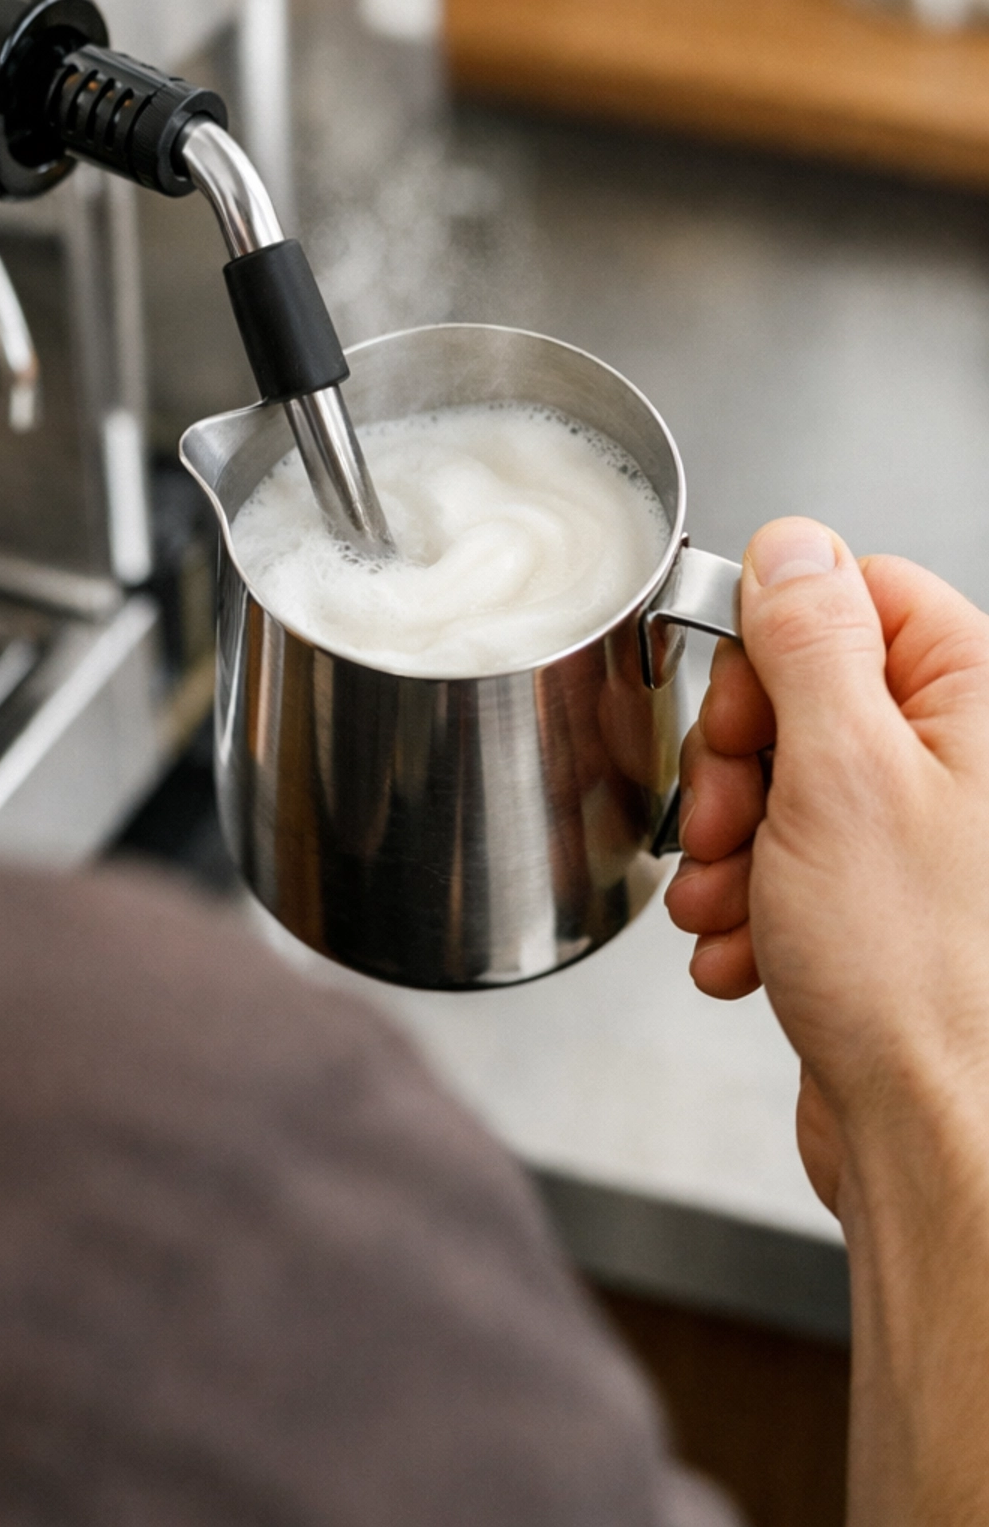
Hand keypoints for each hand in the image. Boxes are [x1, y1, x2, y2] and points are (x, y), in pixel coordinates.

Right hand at [666, 517, 988, 1524]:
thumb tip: (791, 544)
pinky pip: (791, 863)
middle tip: (725, 824)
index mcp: (976, 698)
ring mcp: (924, 837)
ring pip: (786, 782)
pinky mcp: (885, 906)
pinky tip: (744, 952)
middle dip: (737, 765)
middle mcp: (963, 760)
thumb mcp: (839, 772)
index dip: (776, 646)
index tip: (742, 712)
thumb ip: (811, 639)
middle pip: (809, 690)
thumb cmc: (915, 978)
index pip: (856, 593)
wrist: (936, 1145)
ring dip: (730, 846)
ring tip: (727, 905)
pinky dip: (748, 902)